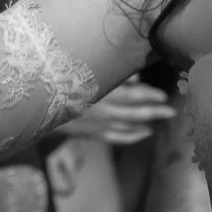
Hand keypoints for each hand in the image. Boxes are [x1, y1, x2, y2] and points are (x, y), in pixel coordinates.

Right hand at [62, 80, 177, 146]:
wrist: (38, 107)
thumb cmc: (63, 82)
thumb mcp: (86, 73)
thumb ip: (113, 75)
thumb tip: (136, 77)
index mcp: (103, 93)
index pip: (134, 94)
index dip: (151, 95)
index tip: (164, 95)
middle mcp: (104, 111)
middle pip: (137, 112)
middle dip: (156, 112)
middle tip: (172, 111)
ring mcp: (99, 125)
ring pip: (129, 126)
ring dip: (147, 122)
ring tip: (162, 118)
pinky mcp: (92, 134)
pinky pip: (117, 137)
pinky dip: (133, 136)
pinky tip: (145, 133)